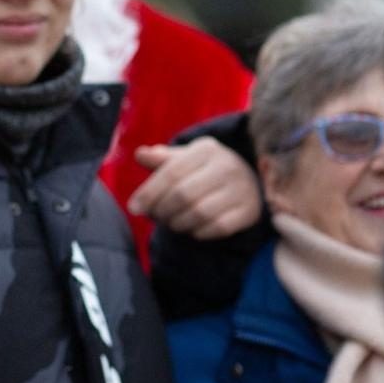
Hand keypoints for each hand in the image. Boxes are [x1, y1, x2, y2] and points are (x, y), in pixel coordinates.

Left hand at [128, 137, 261, 238]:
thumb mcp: (183, 159)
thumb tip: (140, 154)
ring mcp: (242, 189)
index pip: (171, 173)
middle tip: (155, 217)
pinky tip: (192, 228)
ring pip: (199, 214)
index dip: (149, 193)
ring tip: (171, 222)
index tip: (134, 208)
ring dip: (178, 223)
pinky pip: (217, 228)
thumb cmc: (202, 170)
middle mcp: (227, 166)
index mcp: (206, 150)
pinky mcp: (249, 211)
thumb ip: (160, 159)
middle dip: (162, 210)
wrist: (245, 180)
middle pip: (183, 195)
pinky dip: (198, 232)